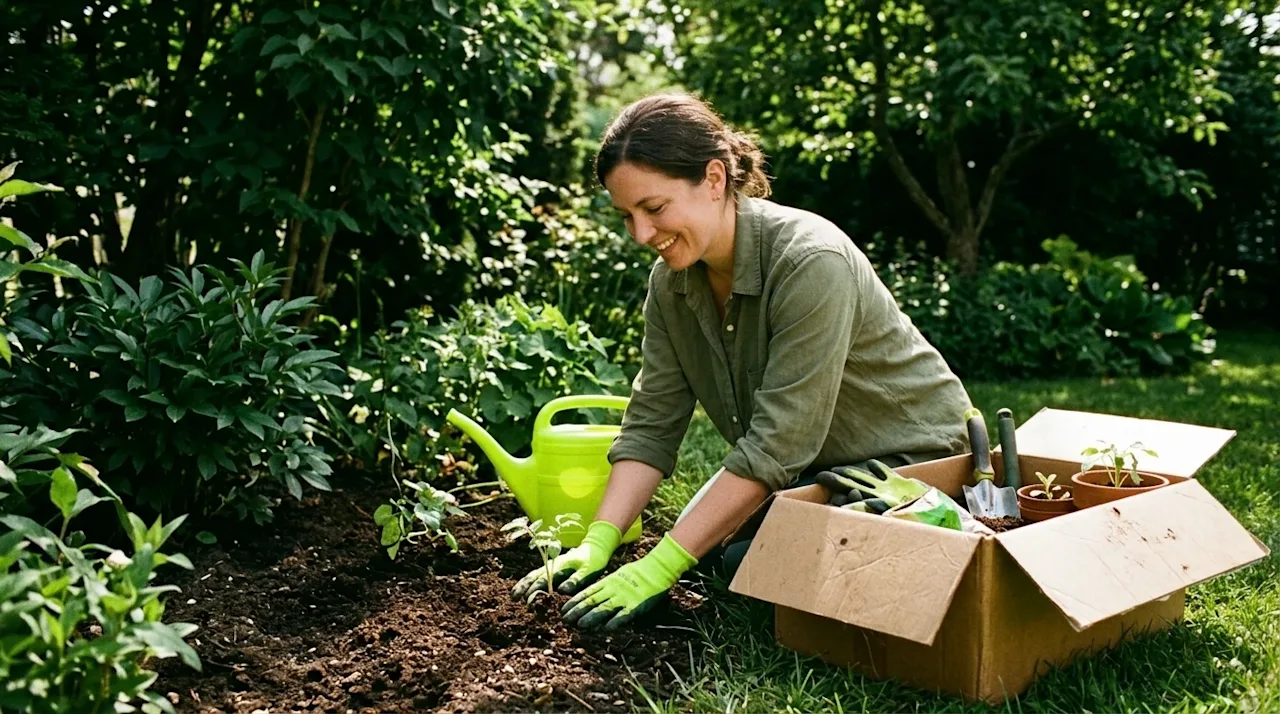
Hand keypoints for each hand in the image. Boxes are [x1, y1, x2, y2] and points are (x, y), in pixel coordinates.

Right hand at [511, 520, 620, 602]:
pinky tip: (524, 590)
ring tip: (514, 596)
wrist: (595, 548)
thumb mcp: (588, 570)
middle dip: (523, 587)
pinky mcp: (553, 569)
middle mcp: (552, 565)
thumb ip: (576, 580)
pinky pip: (537, 575)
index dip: (535, 589)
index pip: (544, 579)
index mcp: (559, 566)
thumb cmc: (593, 560)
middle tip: (514, 598)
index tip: (527, 599)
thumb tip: (561, 590)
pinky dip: (528, 582)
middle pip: (534, 576)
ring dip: (523, 585)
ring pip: (533, 575)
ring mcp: (551, 566)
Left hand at [561, 533, 695, 630]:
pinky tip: (605, 629)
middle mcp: (612, 589)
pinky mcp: (636, 605)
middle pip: (591, 601)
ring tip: (580, 625)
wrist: (656, 569)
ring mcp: (624, 597)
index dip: (575, 602)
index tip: (564, 610)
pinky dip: (614, 621)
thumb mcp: (617, 576)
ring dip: (591, 617)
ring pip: (604, 608)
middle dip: (577, 611)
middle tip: (565, 620)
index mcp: (608, 582)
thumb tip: (592, 595)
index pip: (587, 593)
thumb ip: (605, 586)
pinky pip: (623, 615)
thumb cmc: (637, 573)